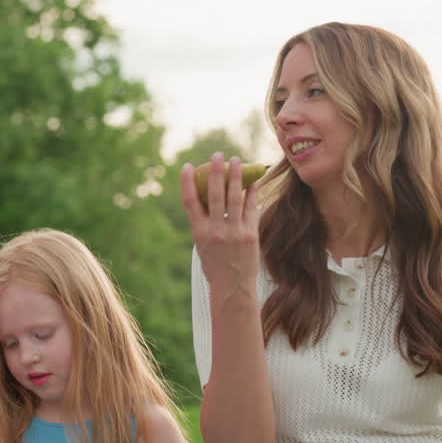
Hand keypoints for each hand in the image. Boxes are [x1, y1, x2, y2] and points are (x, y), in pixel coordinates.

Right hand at [180, 153, 261, 295]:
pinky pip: (251, 208)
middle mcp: (215, 230)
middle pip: (213, 194)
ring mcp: (233, 231)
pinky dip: (252, 192)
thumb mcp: (202, 246)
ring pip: (234, 197)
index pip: (190, 202)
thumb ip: (205, 224)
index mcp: (199, 232)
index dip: (187, 183)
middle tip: (218, 155)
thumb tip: (210, 200)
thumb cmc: (215, 266)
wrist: (232, 287)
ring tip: (237, 160)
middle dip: (215, 172)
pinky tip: (254, 180)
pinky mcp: (250, 234)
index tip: (188, 166)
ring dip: (236, 176)